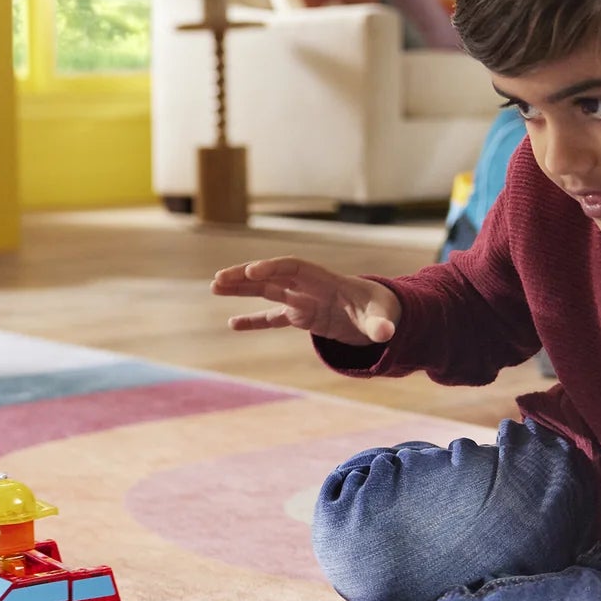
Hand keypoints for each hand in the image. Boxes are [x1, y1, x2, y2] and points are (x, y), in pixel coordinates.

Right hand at [210, 256, 401, 345]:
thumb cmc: (382, 309)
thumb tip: (387, 333)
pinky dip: (254, 320)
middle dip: (245, 277)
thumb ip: (381, 324)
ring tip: (214, 287)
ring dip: (241, 289)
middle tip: (218, 280)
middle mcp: (308, 287)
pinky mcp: (301, 317)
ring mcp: (302, 301)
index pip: (293, 267)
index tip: (252, 273)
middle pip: (271, 276)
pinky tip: (233, 324)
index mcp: (324, 280)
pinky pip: (272, 317)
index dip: (272, 268)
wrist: (381, 314)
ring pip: (265, 291)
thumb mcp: (383, 317)